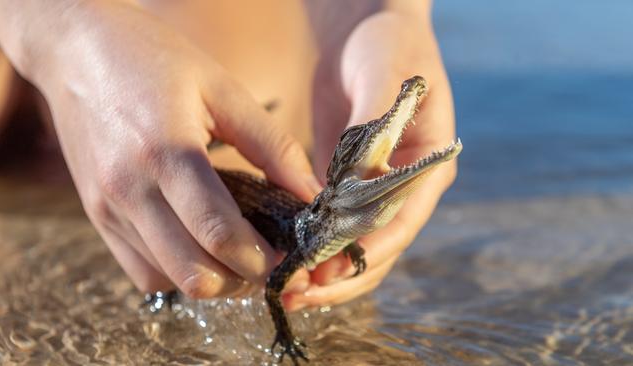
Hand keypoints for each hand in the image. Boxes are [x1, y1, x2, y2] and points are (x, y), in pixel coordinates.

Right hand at [25, 2, 319, 297]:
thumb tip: (312, 195)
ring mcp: (106, 208)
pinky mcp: (96, 216)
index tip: (290, 259)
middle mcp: (129, 190)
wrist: (76, 51)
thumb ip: (272, 145)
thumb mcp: (222, 89)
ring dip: (212, 279)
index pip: (218, 233)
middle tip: (270, 261)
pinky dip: (178, 273)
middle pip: (193, 273)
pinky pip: (141, 272)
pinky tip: (199, 246)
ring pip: (167, 280)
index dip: (262, 259)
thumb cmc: (155, 60)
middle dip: (242, 279)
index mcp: (166, 152)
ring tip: (238, 254)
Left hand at [285, 11, 457, 309]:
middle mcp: (405, 187)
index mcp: (426, 166)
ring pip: (356, 246)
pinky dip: (313, 243)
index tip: (330, 271)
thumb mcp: (384, 77)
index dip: (367, 252)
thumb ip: (375, 128)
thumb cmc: (387, 45)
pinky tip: (285, 254)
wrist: (367, 27)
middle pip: (379, 248)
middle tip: (298, 289)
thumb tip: (359, 181)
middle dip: (341, 274)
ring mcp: (377, 189)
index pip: (401, 222)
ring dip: (325, 269)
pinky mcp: (348, 183)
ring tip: (287, 285)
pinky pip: (334, 224)